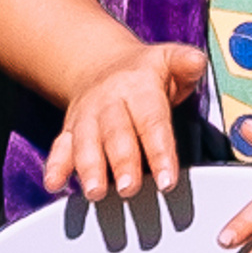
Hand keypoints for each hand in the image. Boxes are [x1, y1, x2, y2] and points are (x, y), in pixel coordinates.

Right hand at [46, 39, 205, 202]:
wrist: (102, 64)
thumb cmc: (145, 74)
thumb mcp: (169, 60)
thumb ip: (185, 64)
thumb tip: (197, 61)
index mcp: (138, 86)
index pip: (152, 120)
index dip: (160, 151)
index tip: (166, 181)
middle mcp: (110, 101)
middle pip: (116, 133)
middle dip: (122, 162)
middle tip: (129, 189)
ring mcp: (87, 116)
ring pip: (86, 142)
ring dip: (89, 167)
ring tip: (95, 192)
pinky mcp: (70, 129)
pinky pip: (60, 146)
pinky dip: (55, 165)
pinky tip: (54, 184)